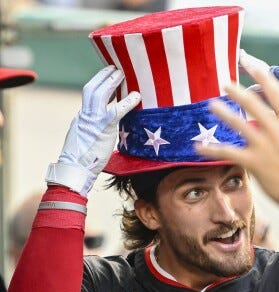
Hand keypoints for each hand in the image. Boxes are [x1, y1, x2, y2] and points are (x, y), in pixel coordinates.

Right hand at [45, 66, 140, 195]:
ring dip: (111, 81)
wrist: (74, 168)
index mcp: (80, 119)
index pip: (89, 97)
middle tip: (114, 69)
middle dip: (102, 77)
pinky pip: (116, 110)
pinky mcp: (103, 127)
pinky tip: (137, 95)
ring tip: (120, 73)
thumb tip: (100, 134)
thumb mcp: (85, 141)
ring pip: (100, 93)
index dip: (98, 86)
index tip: (107, 80)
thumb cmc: (82, 161)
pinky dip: (127, 101)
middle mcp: (84, 116)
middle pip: (91, 89)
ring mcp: (92, 120)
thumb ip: (92, 132)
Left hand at [197, 70, 278, 216]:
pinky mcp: (253, 162)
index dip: (262, 75)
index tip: (252, 63)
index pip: (276, 92)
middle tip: (226, 82)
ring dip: (223, 113)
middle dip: (237, 91)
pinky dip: (211, 150)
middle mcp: (276, 129)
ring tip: (212, 105)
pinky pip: (227, 153)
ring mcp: (263, 145)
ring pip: (237, 124)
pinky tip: (197, 147)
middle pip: (252, 103)